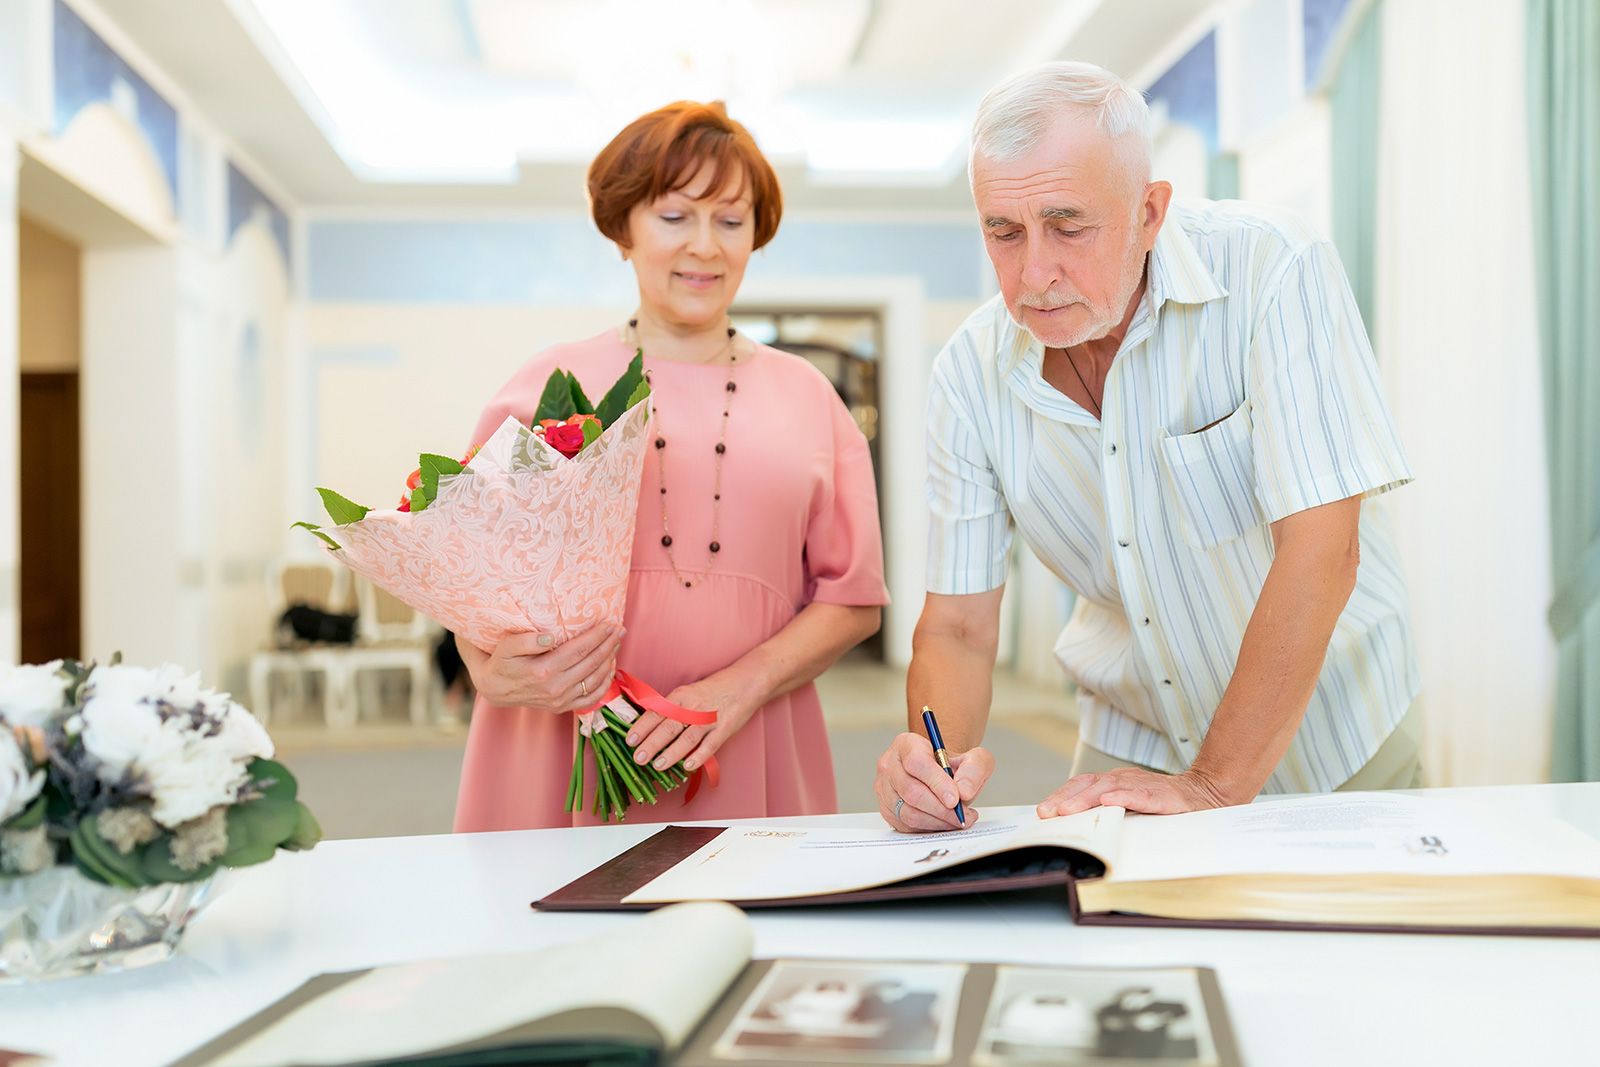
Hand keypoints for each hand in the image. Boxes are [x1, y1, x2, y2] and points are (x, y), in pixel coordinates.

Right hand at [455, 625, 621, 712]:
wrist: (495, 688)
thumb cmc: (502, 661)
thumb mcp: (507, 646)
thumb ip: (527, 640)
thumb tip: (550, 637)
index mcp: (543, 670)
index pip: (578, 650)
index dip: (597, 636)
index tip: (609, 623)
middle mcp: (555, 688)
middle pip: (591, 663)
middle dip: (608, 645)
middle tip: (620, 629)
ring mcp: (560, 700)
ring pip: (594, 680)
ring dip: (609, 660)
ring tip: (617, 644)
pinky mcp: (562, 708)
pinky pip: (591, 698)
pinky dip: (605, 684)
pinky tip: (610, 668)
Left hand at [625, 677, 754, 772]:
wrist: (745, 682)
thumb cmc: (714, 689)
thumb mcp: (689, 693)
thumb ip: (672, 708)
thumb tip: (649, 726)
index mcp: (681, 696)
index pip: (657, 713)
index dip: (642, 727)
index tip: (629, 740)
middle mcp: (693, 707)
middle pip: (668, 727)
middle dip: (651, 744)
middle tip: (638, 758)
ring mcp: (709, 719)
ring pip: (687, 738)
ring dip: (671, 753)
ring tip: (658, 765)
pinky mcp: (724, 729)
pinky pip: (710, 745)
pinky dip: (698, 757)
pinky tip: (688, 766)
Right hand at [875, 733, 992, 831]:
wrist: (938, 773)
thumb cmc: (951, 765)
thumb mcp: (972, 757)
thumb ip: (974, 769)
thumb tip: (964, 792)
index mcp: (906, 744)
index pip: (917, 763)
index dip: (937, 783)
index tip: (955, 799)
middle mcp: (890, 765)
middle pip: (911, 791)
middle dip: (941, 809)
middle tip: (963, 815)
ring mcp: (885, 789)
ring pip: (908, 812)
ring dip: (937, 821)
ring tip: (957, 819)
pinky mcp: (887, 810)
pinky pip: (907, 825)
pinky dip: (929, 828)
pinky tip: (944, 822)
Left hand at [1036, 768, 1233, 817]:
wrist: (1204, 795)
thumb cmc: (1163, 805)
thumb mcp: (1130, 808)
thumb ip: (1106, 813)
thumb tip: (1073, 828)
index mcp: (1114, 782)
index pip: (1081, 785)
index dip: (1061, 796)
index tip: (1043, 811)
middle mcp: (1124, 779)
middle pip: (1089, 784)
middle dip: (1066, 798)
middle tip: (1048, 812)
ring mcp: (1142, 785)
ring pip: (1109, 787)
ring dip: (1087, 799)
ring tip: (1069, 810)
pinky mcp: (1162, 795)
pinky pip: (1140, 794)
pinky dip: (1124, 797)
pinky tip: (1110, 802)